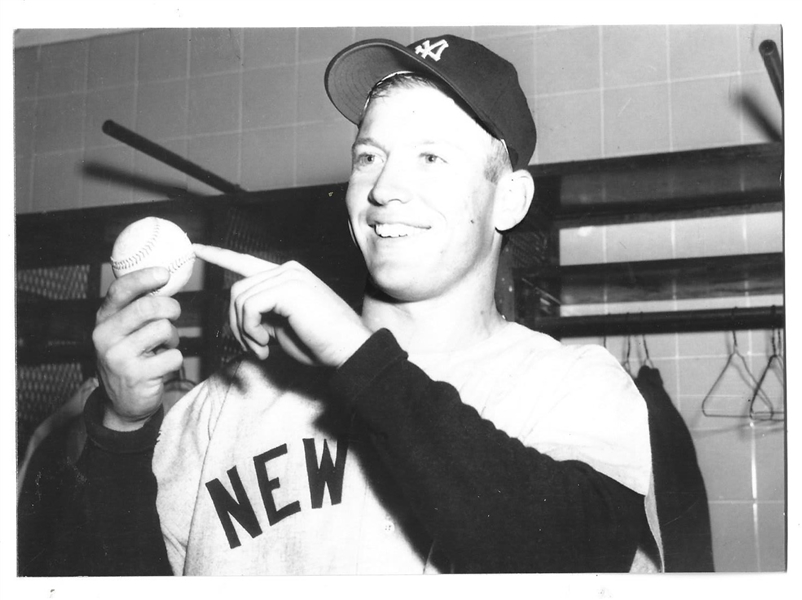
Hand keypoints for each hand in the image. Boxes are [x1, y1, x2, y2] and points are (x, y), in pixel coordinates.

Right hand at [92, 267, 183, 430]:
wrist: (123, 403)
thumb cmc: (131, 357)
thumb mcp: (124, 331)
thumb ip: (138, 308)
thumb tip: (165, 279)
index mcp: (103, 319)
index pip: (120, 290)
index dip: (144, 278)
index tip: (165, 273)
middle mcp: (105, 336)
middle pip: (148, 307)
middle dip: (170, 307)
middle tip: (173, 315)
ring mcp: (119, 357)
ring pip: (163, 329)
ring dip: (172, 337)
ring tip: (163, 346)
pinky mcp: (136, 375)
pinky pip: (173, 355)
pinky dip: (174, 359)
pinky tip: (162, 365)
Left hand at [193, 244, 370, 366]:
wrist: (348, 350)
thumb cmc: (321, 343)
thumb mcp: (283, 326)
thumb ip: (264, 313)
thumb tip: (242, 316)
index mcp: (288, 276)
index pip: (246, 262)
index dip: (220, 255)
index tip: (197, 249)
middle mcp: (288, 270)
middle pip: (237, 289)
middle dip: (237, 323)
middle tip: (254, 348)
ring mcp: (289, 276)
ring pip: (239, 298)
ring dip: (244, 330)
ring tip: (262, 348)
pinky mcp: (288, 288)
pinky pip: (249, 306)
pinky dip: (250, 329)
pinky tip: (265, 342)